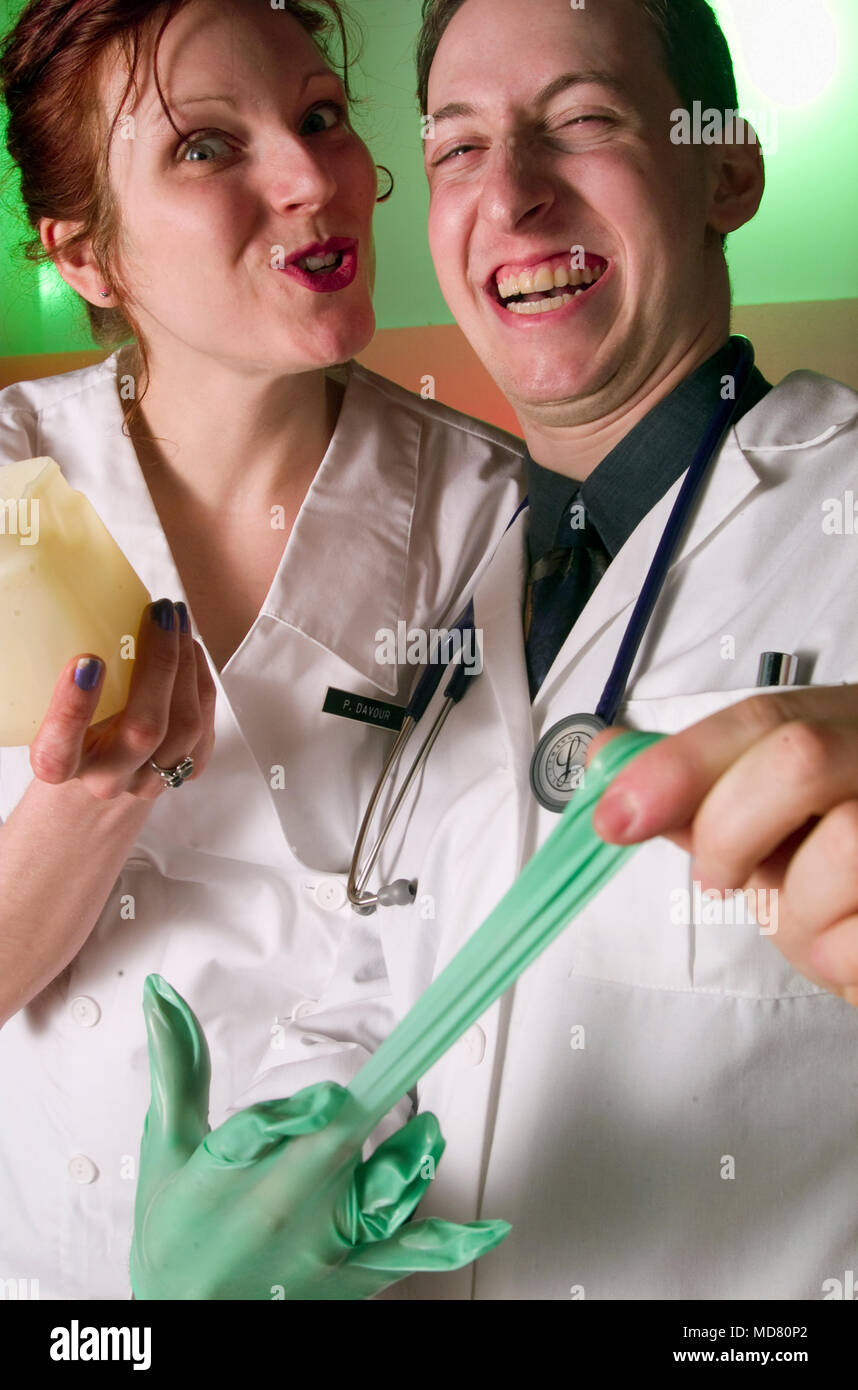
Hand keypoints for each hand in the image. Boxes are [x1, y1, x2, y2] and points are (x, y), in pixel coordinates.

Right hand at [29, 599, 215, 800]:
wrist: (96, 776)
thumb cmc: (72, 731)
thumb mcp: (52, 710)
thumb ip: (71, 678)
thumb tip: (94, 608)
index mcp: (61, 765)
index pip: (59, 750)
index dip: (73, 709)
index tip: (88, 662)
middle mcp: (107, 779)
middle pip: (144, 731)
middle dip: (159, 666)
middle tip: (158, 614)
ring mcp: (150, 780)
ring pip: (185, 727)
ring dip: (187, 665)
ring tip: (177, 620)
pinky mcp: (185, 772)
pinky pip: (205, 726)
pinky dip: (201, 680)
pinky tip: (190, 648)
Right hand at [131, 974, 508, 1299]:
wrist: (185, 1323)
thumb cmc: (175, 1231)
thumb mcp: (168, 1147)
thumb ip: (177, 1065)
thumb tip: (162, 991)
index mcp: (229, 1169)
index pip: (259, 1133)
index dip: (297, 1117)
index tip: (329, 1096)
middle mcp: (280, 1207)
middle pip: (334, 1153)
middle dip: (367, 1118)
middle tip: (408, 1074)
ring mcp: (321, 1243)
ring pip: (381, 1197)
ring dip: (411, 1162)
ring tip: (429, 1134)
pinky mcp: (352, 1273)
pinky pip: (410, 1254)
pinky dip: (456, 1241)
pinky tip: (492, 1226)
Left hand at [588, 686, 857, 1005]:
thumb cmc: (839, 870)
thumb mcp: (773, 821)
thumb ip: (700, 792)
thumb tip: (608, 760)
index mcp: (849, 723)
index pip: (763, 717)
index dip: (681, 762)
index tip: (618, 814)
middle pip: (799, 758)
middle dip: (730, 831)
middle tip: (719, 880)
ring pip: (845, 842)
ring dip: (798, 911)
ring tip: (809, 927)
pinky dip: (838, 961)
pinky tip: (849, 952)